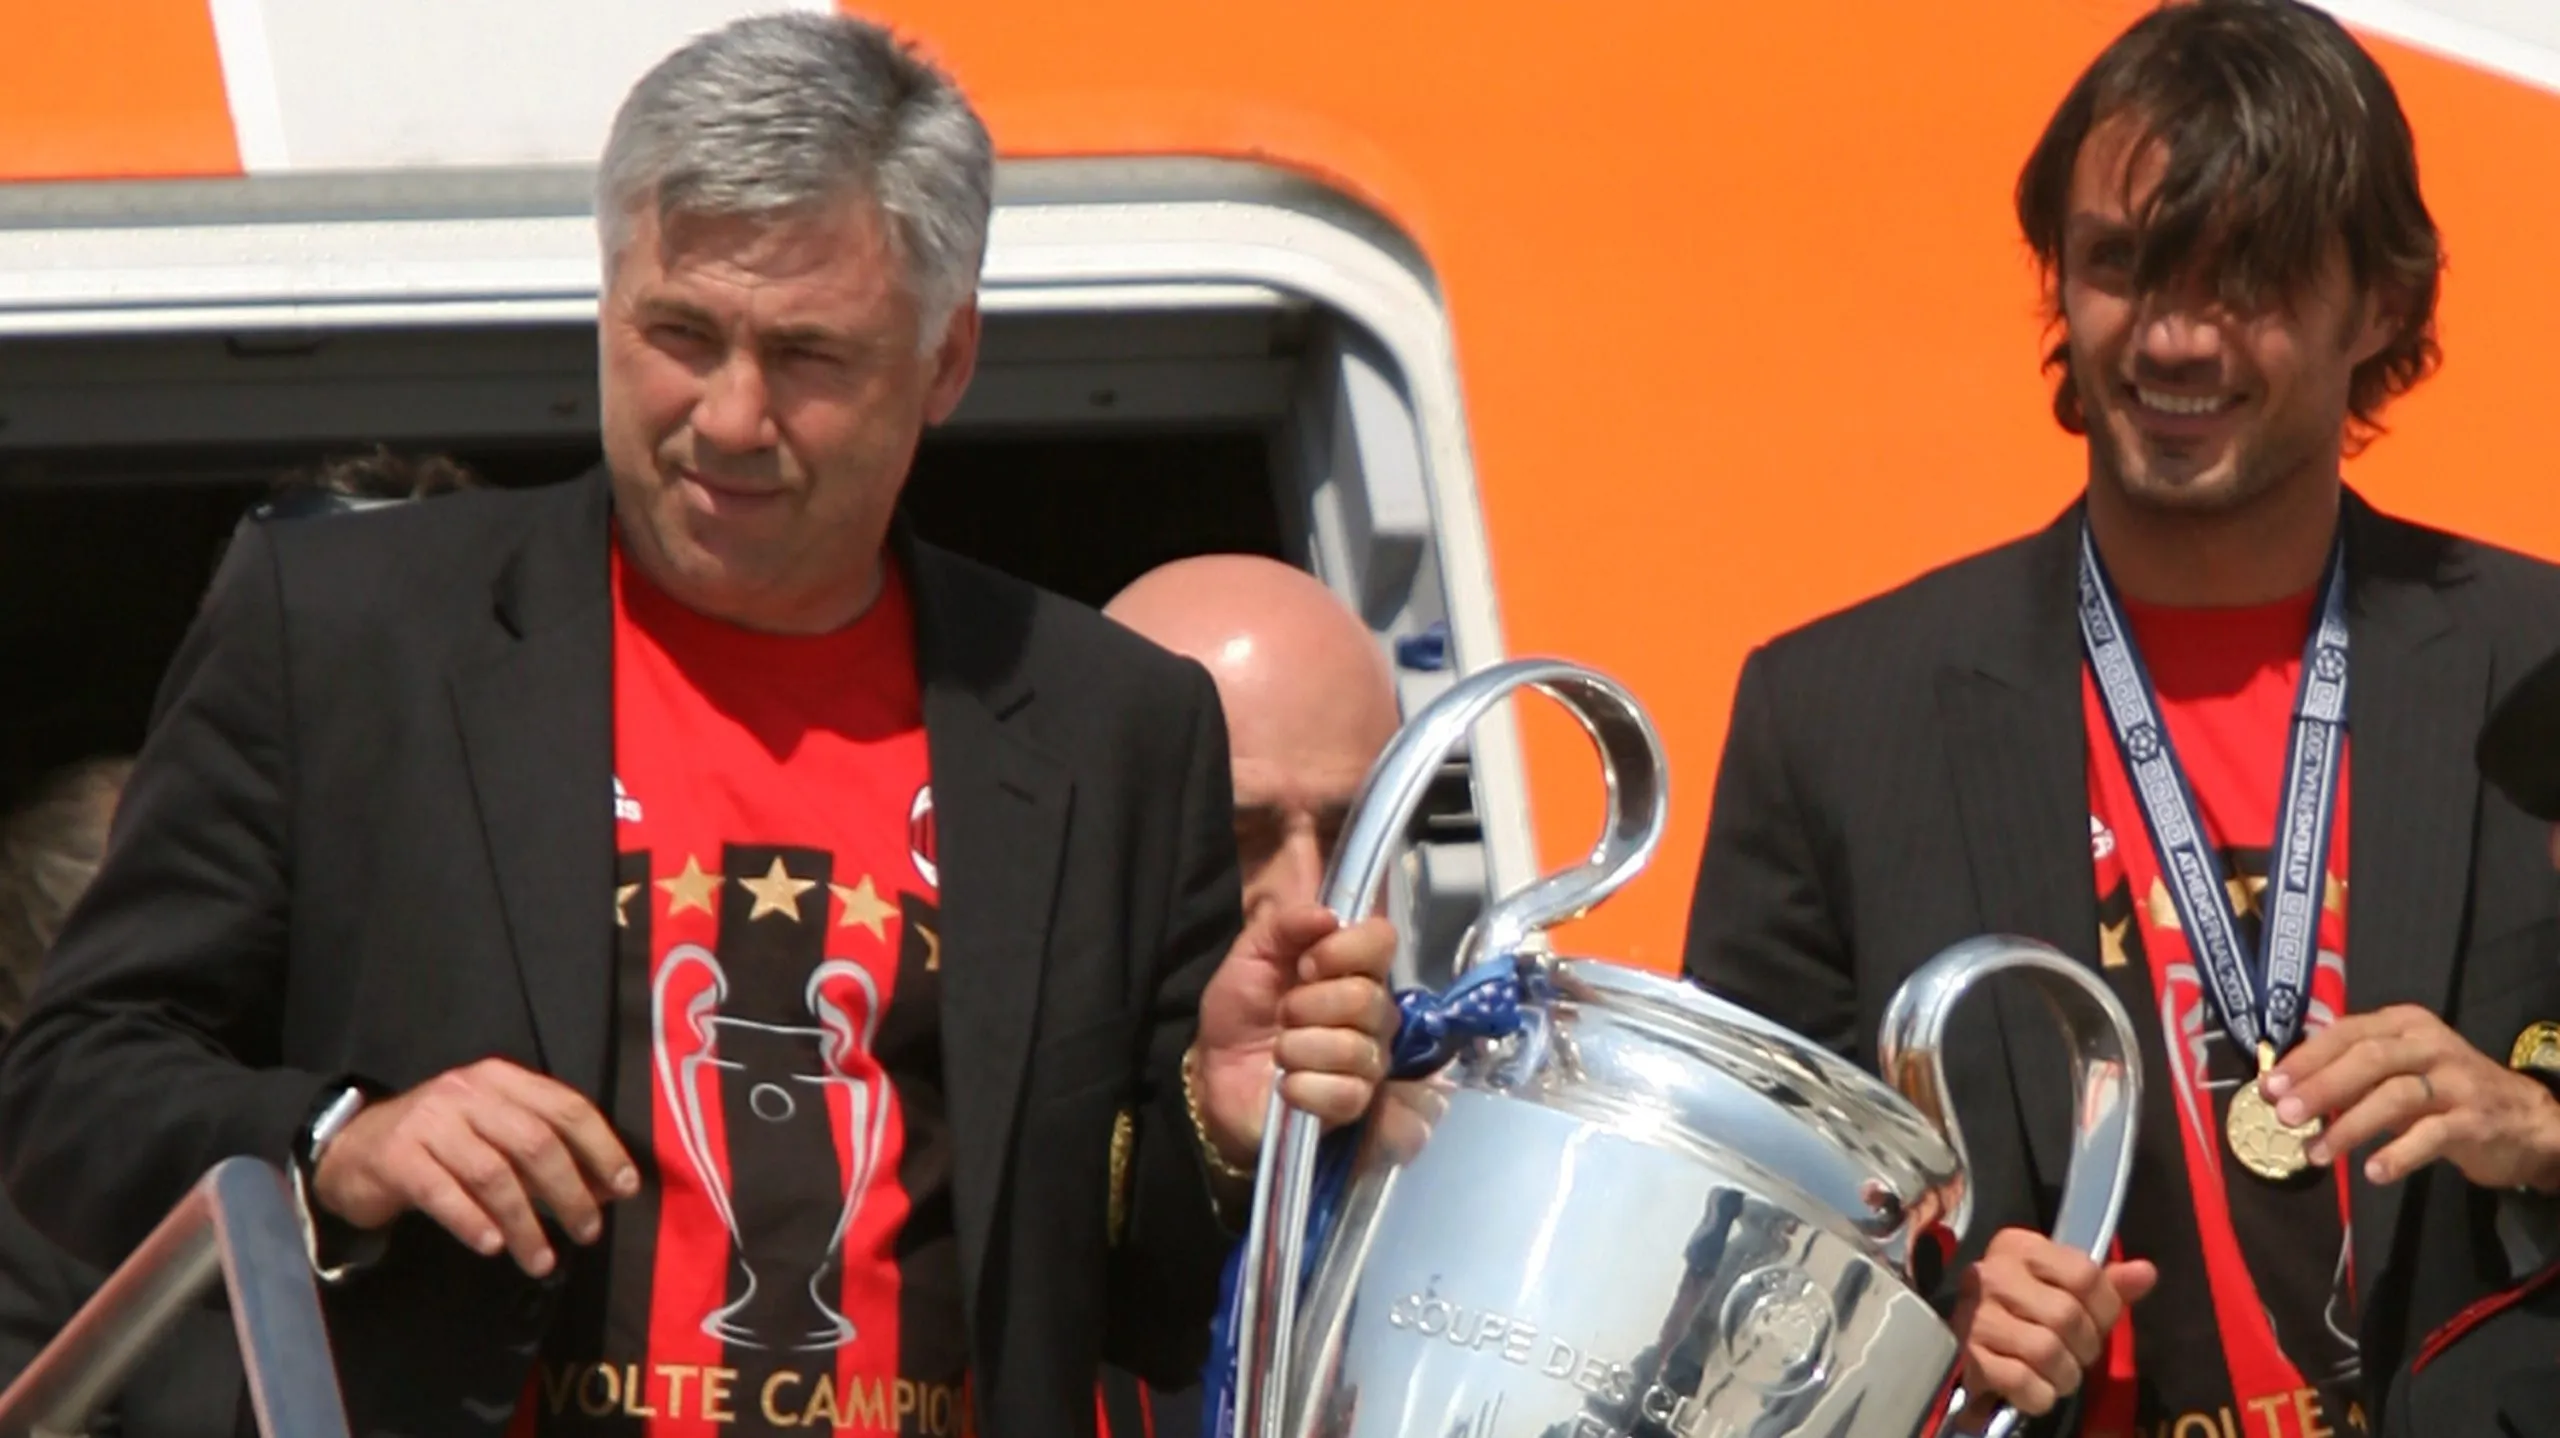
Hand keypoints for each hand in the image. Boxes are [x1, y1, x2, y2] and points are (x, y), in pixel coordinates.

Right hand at [313, 1058, 638, 1276]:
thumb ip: (547, 1154)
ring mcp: (429, 1121)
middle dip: (570, 1192)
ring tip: (541, 1260)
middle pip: (535, 1142)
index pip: (567, 1107)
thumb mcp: (496, 1135)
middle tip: (588, 1233)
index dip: (602, 1148)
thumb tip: (607, 1189)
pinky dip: (472, 1221)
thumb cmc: (442, 1146)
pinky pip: (443, 1192)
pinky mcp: (396, 1156)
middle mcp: (469, 1092)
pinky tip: (491, 1246)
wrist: (354, 1148)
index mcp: (503, 1080)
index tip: (625, 1188)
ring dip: (525, 1223)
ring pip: (493, 1173)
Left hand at [1193, 902, 1398, 1169]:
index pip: (1382, 940)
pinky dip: (1303, 1087)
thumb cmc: (1243, 1009)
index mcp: (1355, 968)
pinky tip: (1286, 1083)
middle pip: (1367, 999)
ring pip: (1353, 1048)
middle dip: (1307, 1005)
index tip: (1305, 965)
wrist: (1216, 1070)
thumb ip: (1285, 926)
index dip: (1344, 949)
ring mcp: (1369, 1061)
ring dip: (1298, 1047)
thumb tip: (1326, 915)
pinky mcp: (1353, 1104)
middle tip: (1282, 1013)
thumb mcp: (1251, 955)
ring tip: (1279, 1050)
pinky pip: (1345, 1092)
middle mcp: (1374, 1012)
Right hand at [1951, 1229, 2156, 1416]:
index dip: (2103, 1309)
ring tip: (2058, 1372)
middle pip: (2066, 1316)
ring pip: (2046, 1351)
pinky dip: (2039, 1395)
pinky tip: (2035, 1386)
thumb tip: (2146, 1272)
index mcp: (2020, 1247)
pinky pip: (2022, 1382)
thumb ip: (2107, 1282)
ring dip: (2064, 1375)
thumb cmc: (2029, 1309)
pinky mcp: (1969, 1357)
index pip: (2085, 1275)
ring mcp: (1976, 1316)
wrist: (1975, 1341)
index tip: (2095, 1321)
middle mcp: (1993, 1274)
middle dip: (2084, 1346)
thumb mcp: (2067, 1288)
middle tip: (2075, 1352)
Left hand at [2266, 1004, 2559, 1188]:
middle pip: (2368, 1059)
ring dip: (2349, 1125)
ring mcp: (2456, 1081)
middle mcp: (2429, 1045)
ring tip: (2316, 1153)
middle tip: (2284, 1115)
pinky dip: (2398, 1153)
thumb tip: (2284, 1091)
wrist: (2524, 1119)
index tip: (2269, 1086)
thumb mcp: (2398, 1071)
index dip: (2305, 1059)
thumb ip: (2349, 1075)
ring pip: (2395, 1095)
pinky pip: (2431, 1135)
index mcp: (2404, 1024)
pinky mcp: (2475, 1119)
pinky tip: (2373, 1172)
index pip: (2346, 1033)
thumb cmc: (2445, 1092)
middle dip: (2321, 1086)